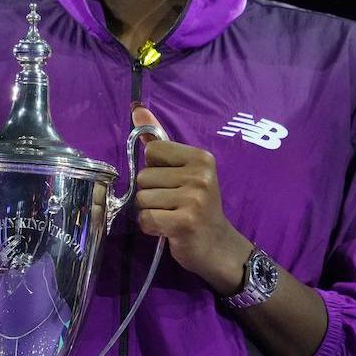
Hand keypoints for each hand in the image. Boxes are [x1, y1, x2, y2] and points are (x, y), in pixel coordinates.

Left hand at [131, 105, 251, 292]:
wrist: (218, 246)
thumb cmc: (197, 207)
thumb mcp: (184, 171)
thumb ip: (160, 142)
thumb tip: (137, 109)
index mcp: (201, 158)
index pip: (153, 151)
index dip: (155, 169)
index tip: (172, 183)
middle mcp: (200, 175)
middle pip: (144, 177)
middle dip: (150, 194)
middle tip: (171, 205)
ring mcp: (194, 199)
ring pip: (142, 199)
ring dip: (149, 212)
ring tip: (169, 216)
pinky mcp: (184, 222)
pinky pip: (146, 219)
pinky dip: (150, 227)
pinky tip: (167, 229)